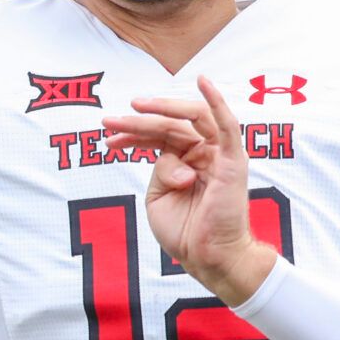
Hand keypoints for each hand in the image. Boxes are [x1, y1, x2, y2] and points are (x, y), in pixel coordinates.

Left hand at [101, 74, 277, 307]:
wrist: (208, 258)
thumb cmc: (185, 232)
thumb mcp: (158, 199)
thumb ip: (160, 172)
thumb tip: (169, 158)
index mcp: (187, 161)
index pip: (159, 136)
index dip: (131, 134)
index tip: (107, 139)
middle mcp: (204, 153)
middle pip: (170, 126)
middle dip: (136, 123)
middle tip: (108, 121)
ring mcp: (219, 155)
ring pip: (190, 120)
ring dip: (162, 109)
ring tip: (135, 107)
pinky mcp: (232, 161)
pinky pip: (227, 126)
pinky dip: (217, 101)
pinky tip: (204, 81)